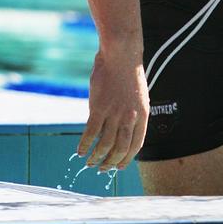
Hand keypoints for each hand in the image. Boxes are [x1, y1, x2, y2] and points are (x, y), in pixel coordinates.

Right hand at [78, 49, 149, 170]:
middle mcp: (130, 117)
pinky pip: (90, 132)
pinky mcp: (99, 107)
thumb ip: (132, 115)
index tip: (119, 167)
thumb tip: (122, 131)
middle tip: (102, 169)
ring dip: (96, 157)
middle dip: (110, 163)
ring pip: (105, 144)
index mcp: (142, 115)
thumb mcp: (138, 97)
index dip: (127, 159)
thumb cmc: (129, 74)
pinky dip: (84, 144)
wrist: (122, 55)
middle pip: (120, 149)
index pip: (136, 145)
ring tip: (90, 163)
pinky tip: (80, 151)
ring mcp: (114, 113)